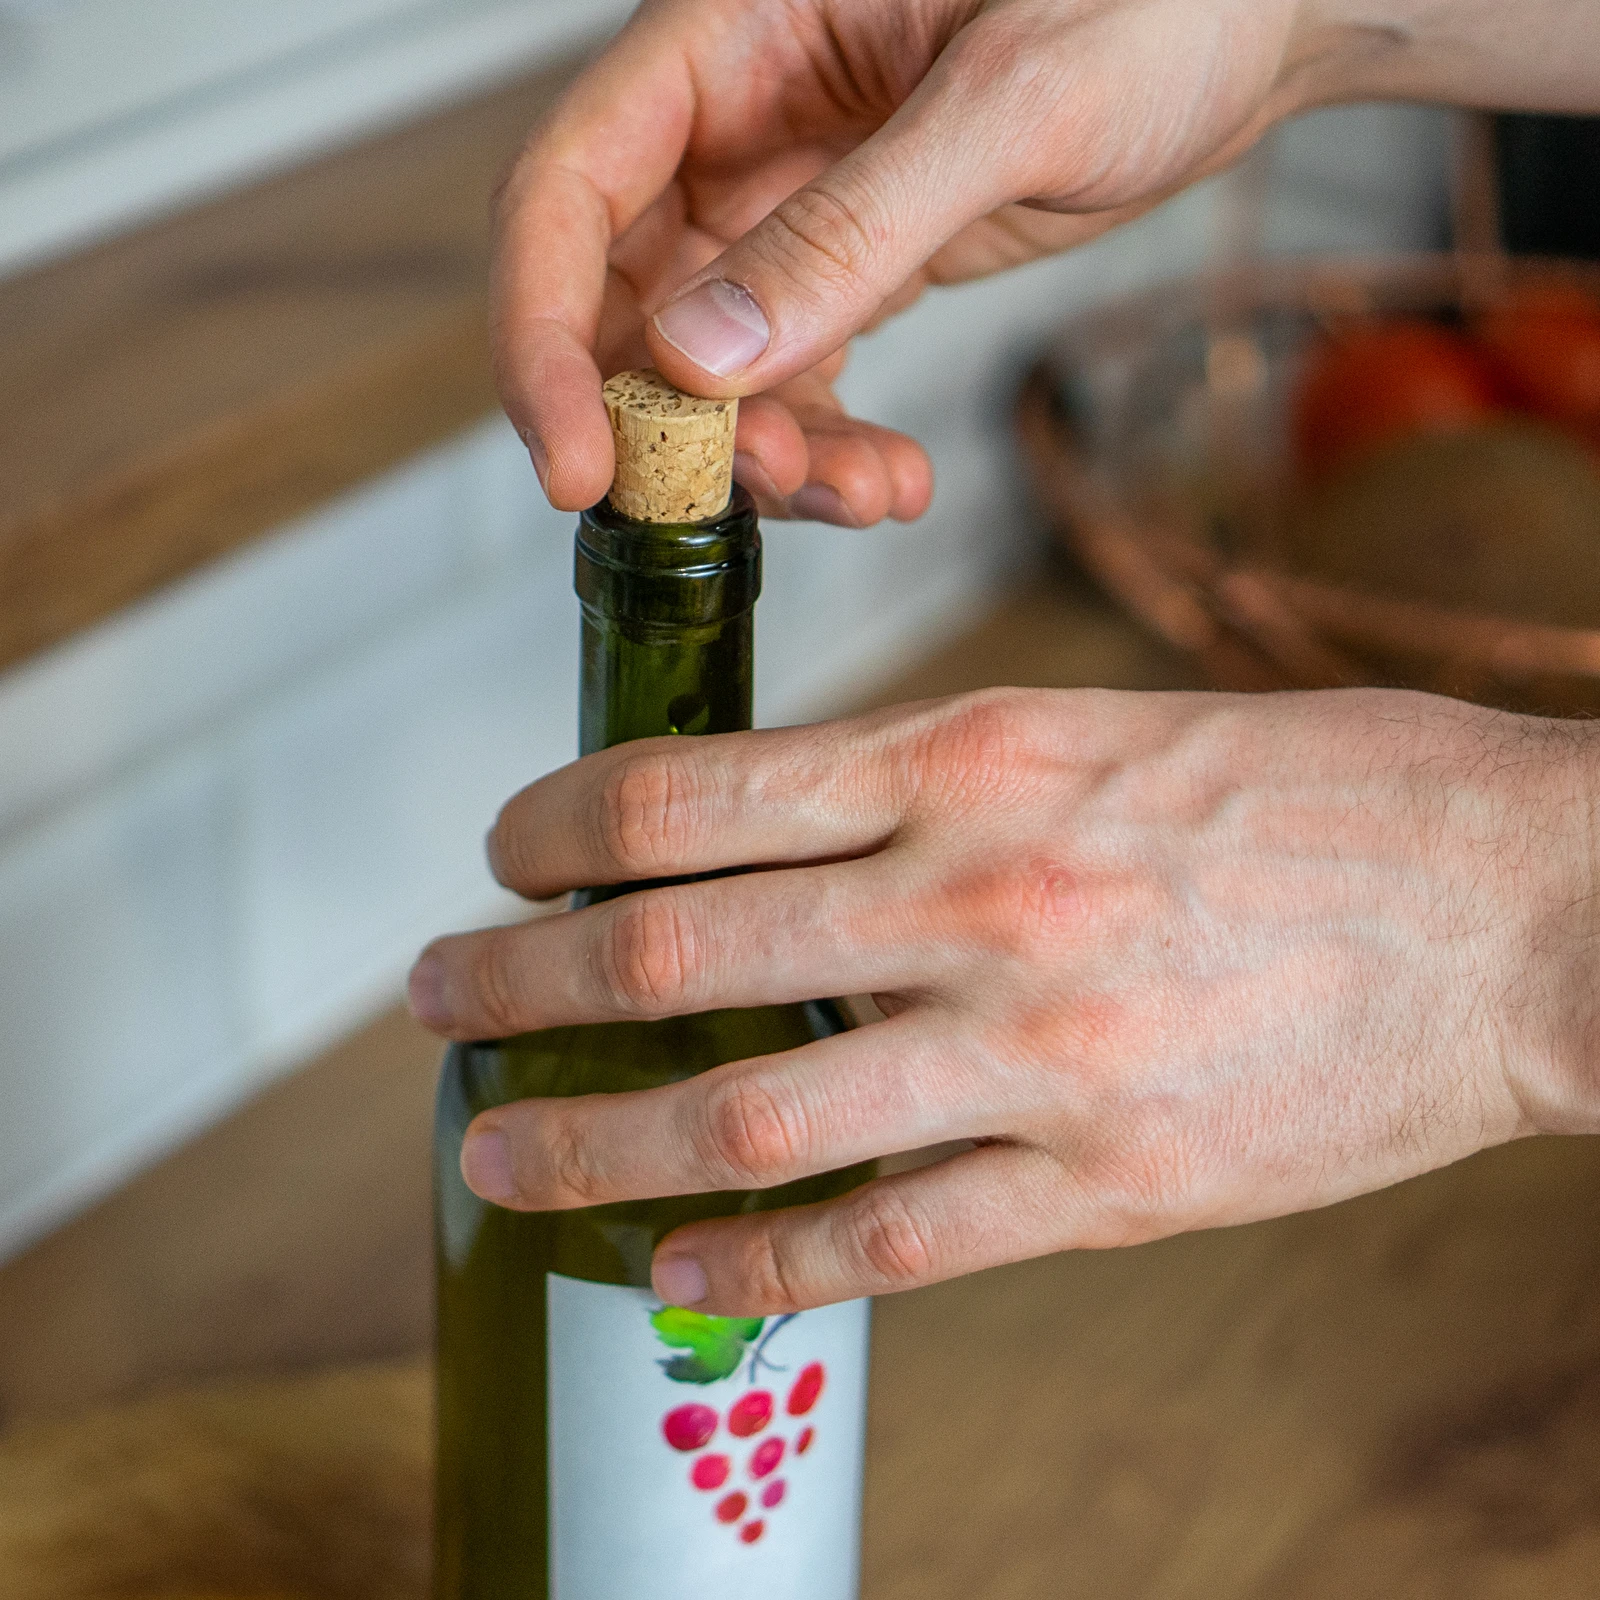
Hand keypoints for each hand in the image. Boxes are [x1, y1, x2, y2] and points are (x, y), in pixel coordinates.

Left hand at [409, 688, 1599, 1313]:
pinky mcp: (1108, 1192)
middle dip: (519, 977)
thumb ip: (936, 782)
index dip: (561, 827)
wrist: (1522, 911)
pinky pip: (883, 1246)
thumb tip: (781, 829)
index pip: (695, 794)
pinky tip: (674, 1271)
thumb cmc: (1319, 795)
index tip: (506, 850)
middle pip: (675, 955)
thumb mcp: (1099, 730)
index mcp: (978, 760)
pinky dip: (755, 1264)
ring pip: (743, 1122)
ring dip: (589, 1144)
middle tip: (438, 994)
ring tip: (497, 1152)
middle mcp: (979, 903)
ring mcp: (1035, 1059)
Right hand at [495, 0, 1347, 526]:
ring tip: (869, 495)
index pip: (570, 191)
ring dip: (771, 459)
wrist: (1252, 24)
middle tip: (768, 494)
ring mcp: (788, 203)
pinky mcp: (850, 266)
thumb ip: (852, 230)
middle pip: (624, 303)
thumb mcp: (1010, 102)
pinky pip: (798, 381)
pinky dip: (832, 450)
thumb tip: (699, 359)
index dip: (544, 337)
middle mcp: (737, 124)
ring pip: (713, 370)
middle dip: (678, 429)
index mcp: (733, 34)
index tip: (578, 468)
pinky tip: (893, 482)